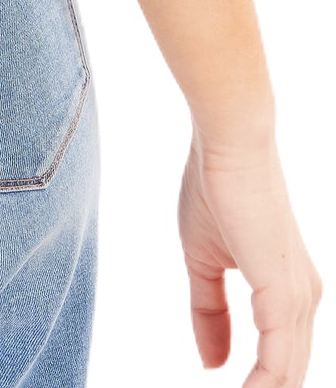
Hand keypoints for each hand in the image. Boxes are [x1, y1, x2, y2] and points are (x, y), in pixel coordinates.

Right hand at [179, 129, 321, 382]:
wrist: (229, 143)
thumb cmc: (216, 188)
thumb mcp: (203, 259)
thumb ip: (209, 311)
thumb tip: (213, 364)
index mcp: (288, 293)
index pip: (280, 361)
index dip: (257, 386)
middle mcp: (303, 301)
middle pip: (289, 376)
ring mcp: (298, 300)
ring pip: (287, 376)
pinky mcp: (285, 296)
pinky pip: (277, 363)